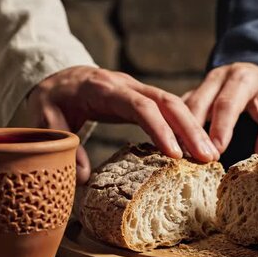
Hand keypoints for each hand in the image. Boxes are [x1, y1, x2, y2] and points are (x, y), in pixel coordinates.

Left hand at [22, 66, 219, 182]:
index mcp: (103, 89)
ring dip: (192, 128)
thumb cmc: (52, 100)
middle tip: (207, 157)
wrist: (59, 78)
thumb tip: (83, 178)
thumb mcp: (47, 122)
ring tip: (209, 156)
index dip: (160, 128)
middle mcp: (126, 85)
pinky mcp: (142, 98)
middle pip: (165, 101)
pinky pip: (167, 109)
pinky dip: (184, 126)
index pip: (139, 106)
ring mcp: (137, 89)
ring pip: (172, 103)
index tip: (175, 154)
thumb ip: (65, 146)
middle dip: (189, 128)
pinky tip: (195, 147)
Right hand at [184, 62, 257, 153]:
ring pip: (185, 107)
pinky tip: (175, 147)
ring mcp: (202, 85)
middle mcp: (218, 77)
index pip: (228, 103)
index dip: (221, 127)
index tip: (217, 150)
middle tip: (195, 157)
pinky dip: (176, 129)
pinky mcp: (192, 93)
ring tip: (182, 155)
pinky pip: (179, 111)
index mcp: (242, 78)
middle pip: (199, 103)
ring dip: (181, 131)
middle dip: (195, 131)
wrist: (253, 74)